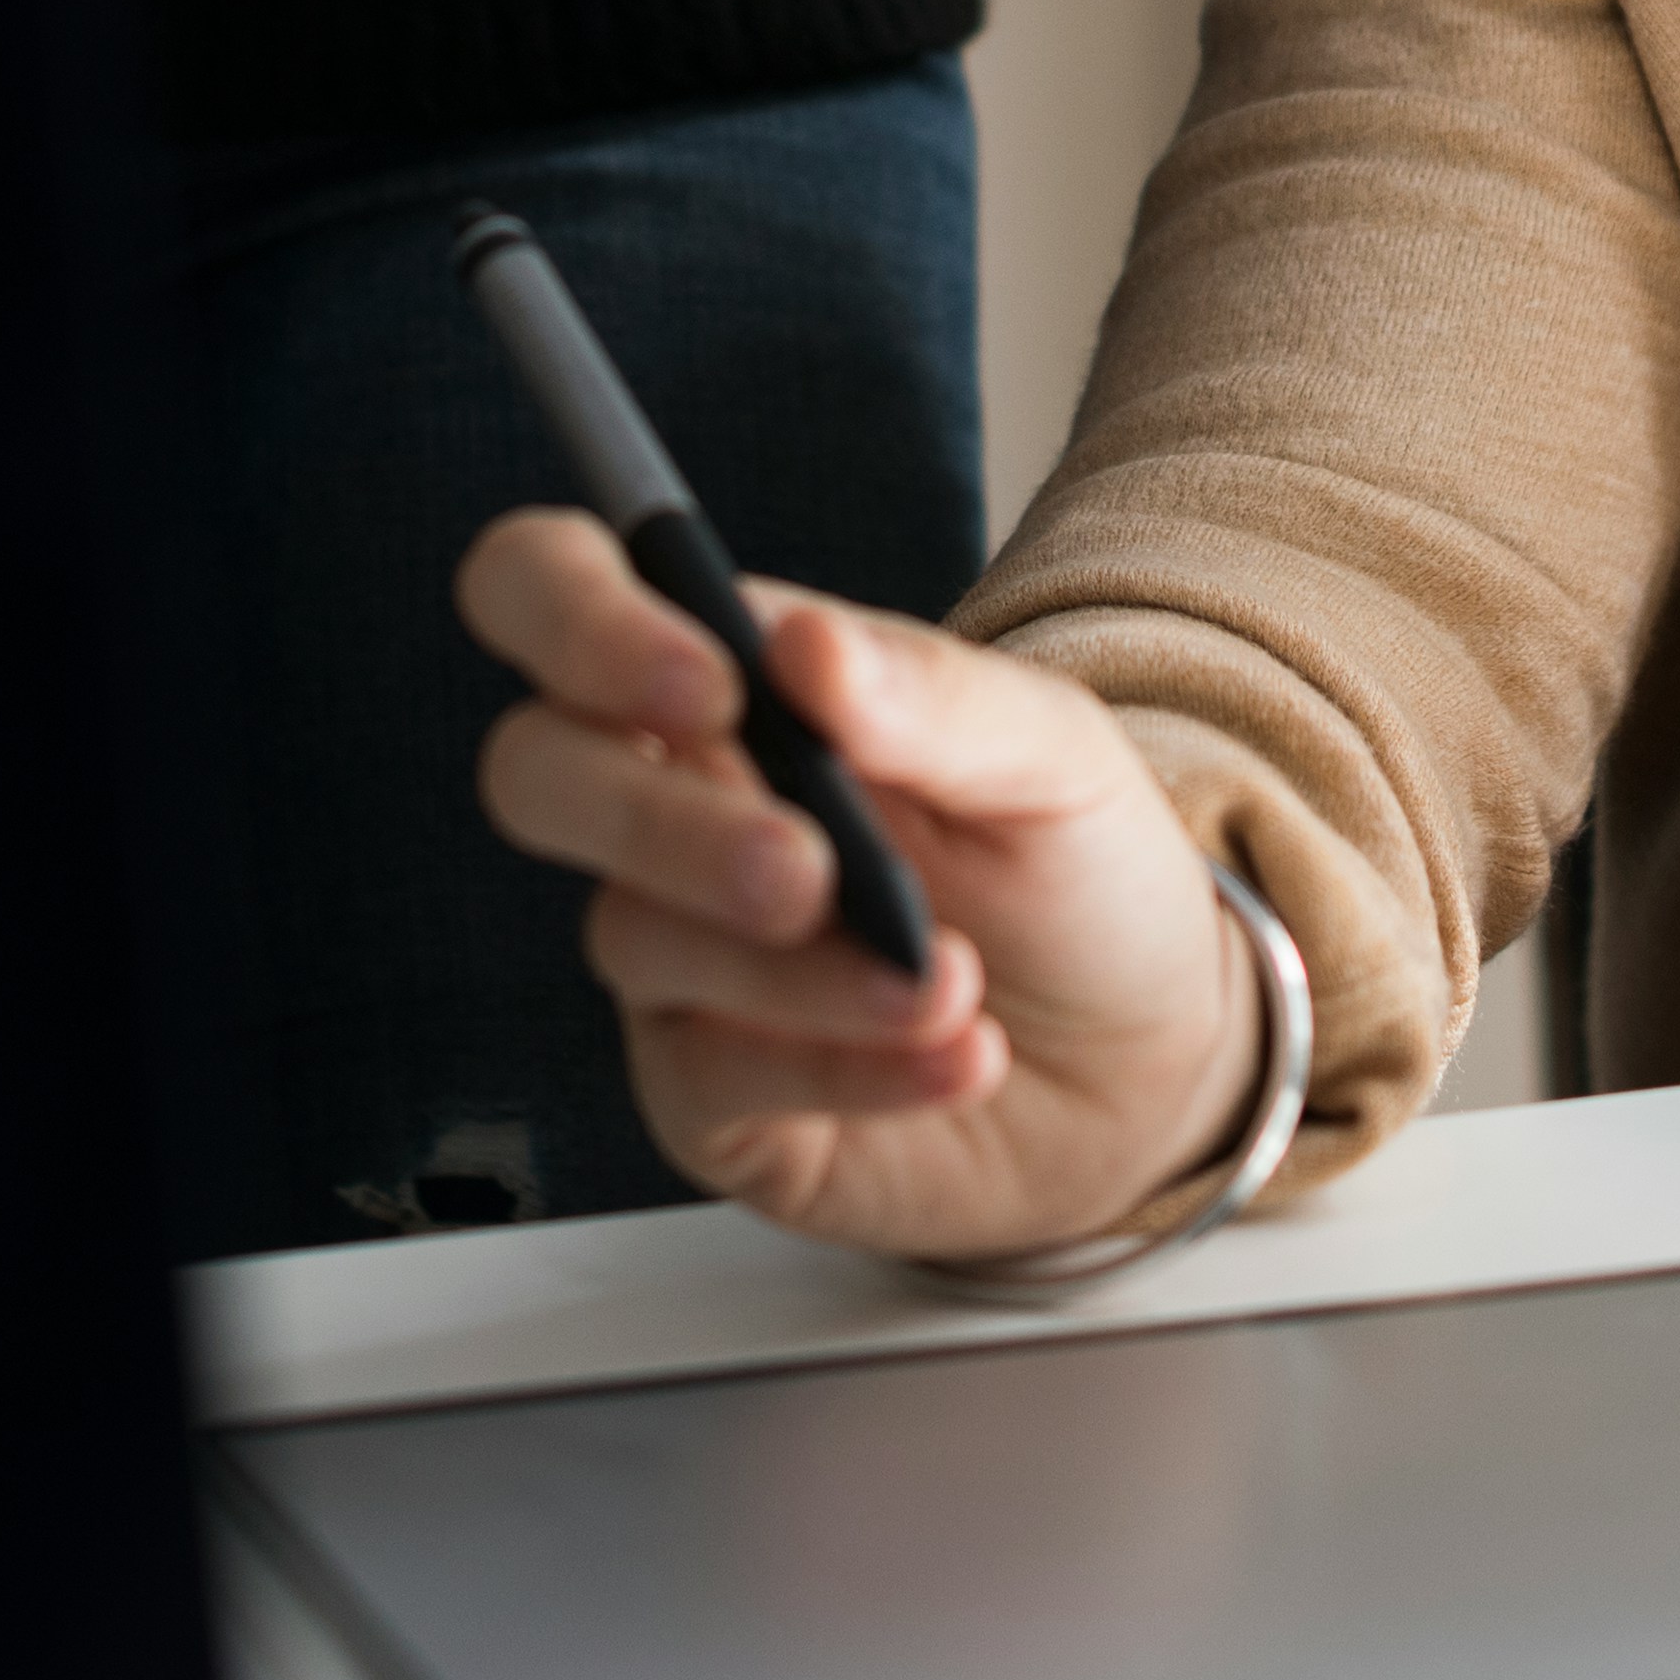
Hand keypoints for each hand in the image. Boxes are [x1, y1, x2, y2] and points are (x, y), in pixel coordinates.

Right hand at [456, 509, 1260, 1255]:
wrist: (1148, 1059)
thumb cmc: (1075, 875)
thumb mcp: (1052, 753)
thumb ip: (929, 696)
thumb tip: (803, 647)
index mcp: (731, 682)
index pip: (553, 589)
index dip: (579, 615)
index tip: (711, 684)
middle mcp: (673, 806)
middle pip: (531, 769)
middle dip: (656, 820)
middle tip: (807, 871)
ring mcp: (676, 954)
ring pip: (633, 936)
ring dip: (802, 971)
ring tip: (952, 981)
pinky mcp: (704, 1090)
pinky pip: (711, 1073)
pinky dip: (845, 1065)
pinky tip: (958, 1056)